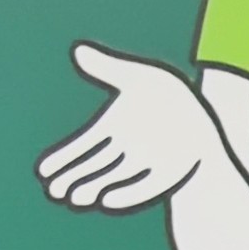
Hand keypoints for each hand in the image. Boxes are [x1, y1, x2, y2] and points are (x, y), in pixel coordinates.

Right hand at [37, 44, 220, 214]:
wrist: (205, 118)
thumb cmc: (167, 96)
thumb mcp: (138, 77)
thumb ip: (107, 68)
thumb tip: (78, 50)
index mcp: (114, 127)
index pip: (84, 145)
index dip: (64, 157)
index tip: (43, 170)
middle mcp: (124, 150)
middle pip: (94, 167)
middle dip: (73, 178)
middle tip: (52, 191)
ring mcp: (144, 164)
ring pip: (113, 178)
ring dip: (93, 187)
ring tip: (74, 198)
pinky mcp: (165, 175)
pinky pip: (143, 186)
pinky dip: (126, 193)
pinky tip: (107, 200)